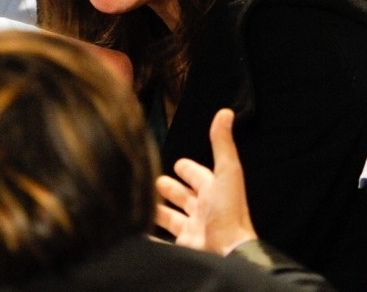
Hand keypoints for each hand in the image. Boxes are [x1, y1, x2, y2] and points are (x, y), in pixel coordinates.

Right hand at [155, 108, 257, 254]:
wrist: (227, 253)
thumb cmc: (228, 211)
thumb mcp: (226, 171)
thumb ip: (222, 144)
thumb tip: (226, 112)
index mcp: (214, 191)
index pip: (199, 176)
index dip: (189, 169)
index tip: (178, 163)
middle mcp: (204, 211)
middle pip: (184, 197)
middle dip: (171, 189)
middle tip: (156, 180)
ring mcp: (192, 231)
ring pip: (172, 218)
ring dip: (158, 210)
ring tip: (142, 201)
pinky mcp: (181, 249)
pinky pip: (161, 242)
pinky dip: (149, 237)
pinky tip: (137, 232)